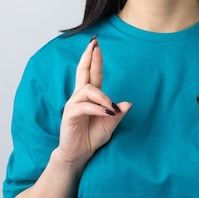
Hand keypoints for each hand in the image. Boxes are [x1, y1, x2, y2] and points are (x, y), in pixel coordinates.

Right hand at [56, 37, 131, 167]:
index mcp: (90, 96)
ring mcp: (74, 104)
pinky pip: (84, 106)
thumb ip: (117, 113)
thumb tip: (129, 103)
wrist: (80, 153)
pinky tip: (105, 112)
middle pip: (83, 72)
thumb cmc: (93, 136)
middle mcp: (80, 96)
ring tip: (111, 107)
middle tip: (94, 44)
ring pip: (87, 90)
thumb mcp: (110, 124)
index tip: (97, 45)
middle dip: (88, 57)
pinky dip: (96, 108)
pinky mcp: (70, 115)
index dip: (95, 59)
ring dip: (102, 97)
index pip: (93, 73)